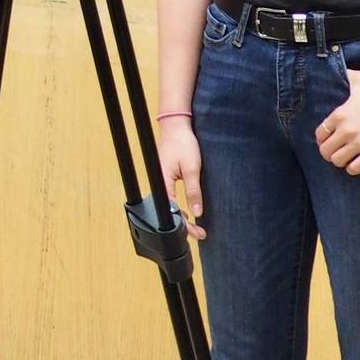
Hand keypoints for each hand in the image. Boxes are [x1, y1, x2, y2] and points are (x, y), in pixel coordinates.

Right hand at [157, 118, 205, 239]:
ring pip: (170, 205)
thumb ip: (194, 191)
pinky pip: (171, 197)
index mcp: (163, 183)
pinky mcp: (166, 177)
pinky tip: (187, 209)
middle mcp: (160, 183)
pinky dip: (179, 206)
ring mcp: (162, 180)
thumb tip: (197, 211)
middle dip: (184, 225)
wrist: (175, 126)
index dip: (185, 225)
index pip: (173, 212)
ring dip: (182, 216)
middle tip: (200, 233)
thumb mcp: (192, 169)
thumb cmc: (182, 143)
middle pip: (169, 211)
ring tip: (195, 225)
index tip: (197, 233)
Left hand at [317, 71, 359, 173]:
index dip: (322, 139)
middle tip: (335, 152)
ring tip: (345, 158)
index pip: (320, 134)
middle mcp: (347, 130)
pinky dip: (352, 168)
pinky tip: (356, 163)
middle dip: (328, 152)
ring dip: (340, 161)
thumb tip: (336, 70)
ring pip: (338, 161)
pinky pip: (355, 168)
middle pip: (326, 150)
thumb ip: (346, 76)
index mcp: (340, 115)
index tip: (328, 140)